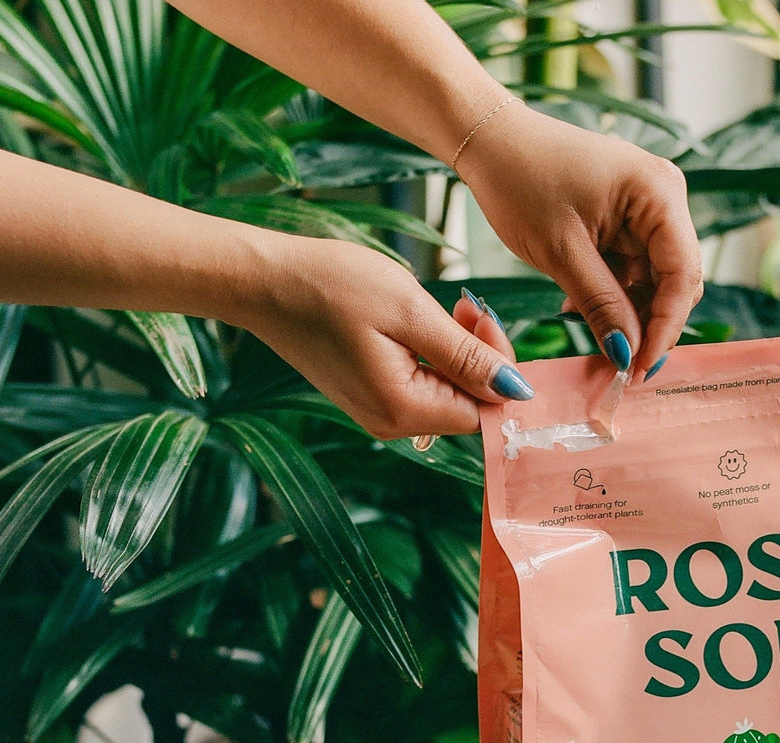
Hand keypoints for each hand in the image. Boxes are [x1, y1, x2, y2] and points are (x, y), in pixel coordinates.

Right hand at [236, 235, 532, 438]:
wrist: (263, 281)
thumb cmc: (330, 286)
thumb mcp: (410, 312)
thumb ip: (466, 356)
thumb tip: (516, 391)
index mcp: (404, 411)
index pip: (483, 412)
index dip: (498, 371)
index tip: (481, 318)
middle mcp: (392, 424)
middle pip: (467, 405)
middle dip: (480, 358)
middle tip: (467, 306)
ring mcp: (379, 413)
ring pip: (447, 393)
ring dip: (458, 353)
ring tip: (445, 308)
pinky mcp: (370, 396)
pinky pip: (422, 385)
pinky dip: (433, 355)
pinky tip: (421, 322)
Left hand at [458, 103, 702, 379]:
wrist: (489, 140)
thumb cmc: (521, 180)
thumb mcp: (562, 253)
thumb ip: (602, 305)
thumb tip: (628, 355)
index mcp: (659, 192)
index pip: (683, 274)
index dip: (665, 327)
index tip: (641, 368)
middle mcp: (665, 196)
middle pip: (676, 280)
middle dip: (649, 323)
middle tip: (620, 364)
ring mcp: (648, 207)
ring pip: (654, 280)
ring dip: (627, 312)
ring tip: (588, 332)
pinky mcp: (628, 218)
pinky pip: (633, 270)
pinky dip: (612, 295)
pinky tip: (578, 308)